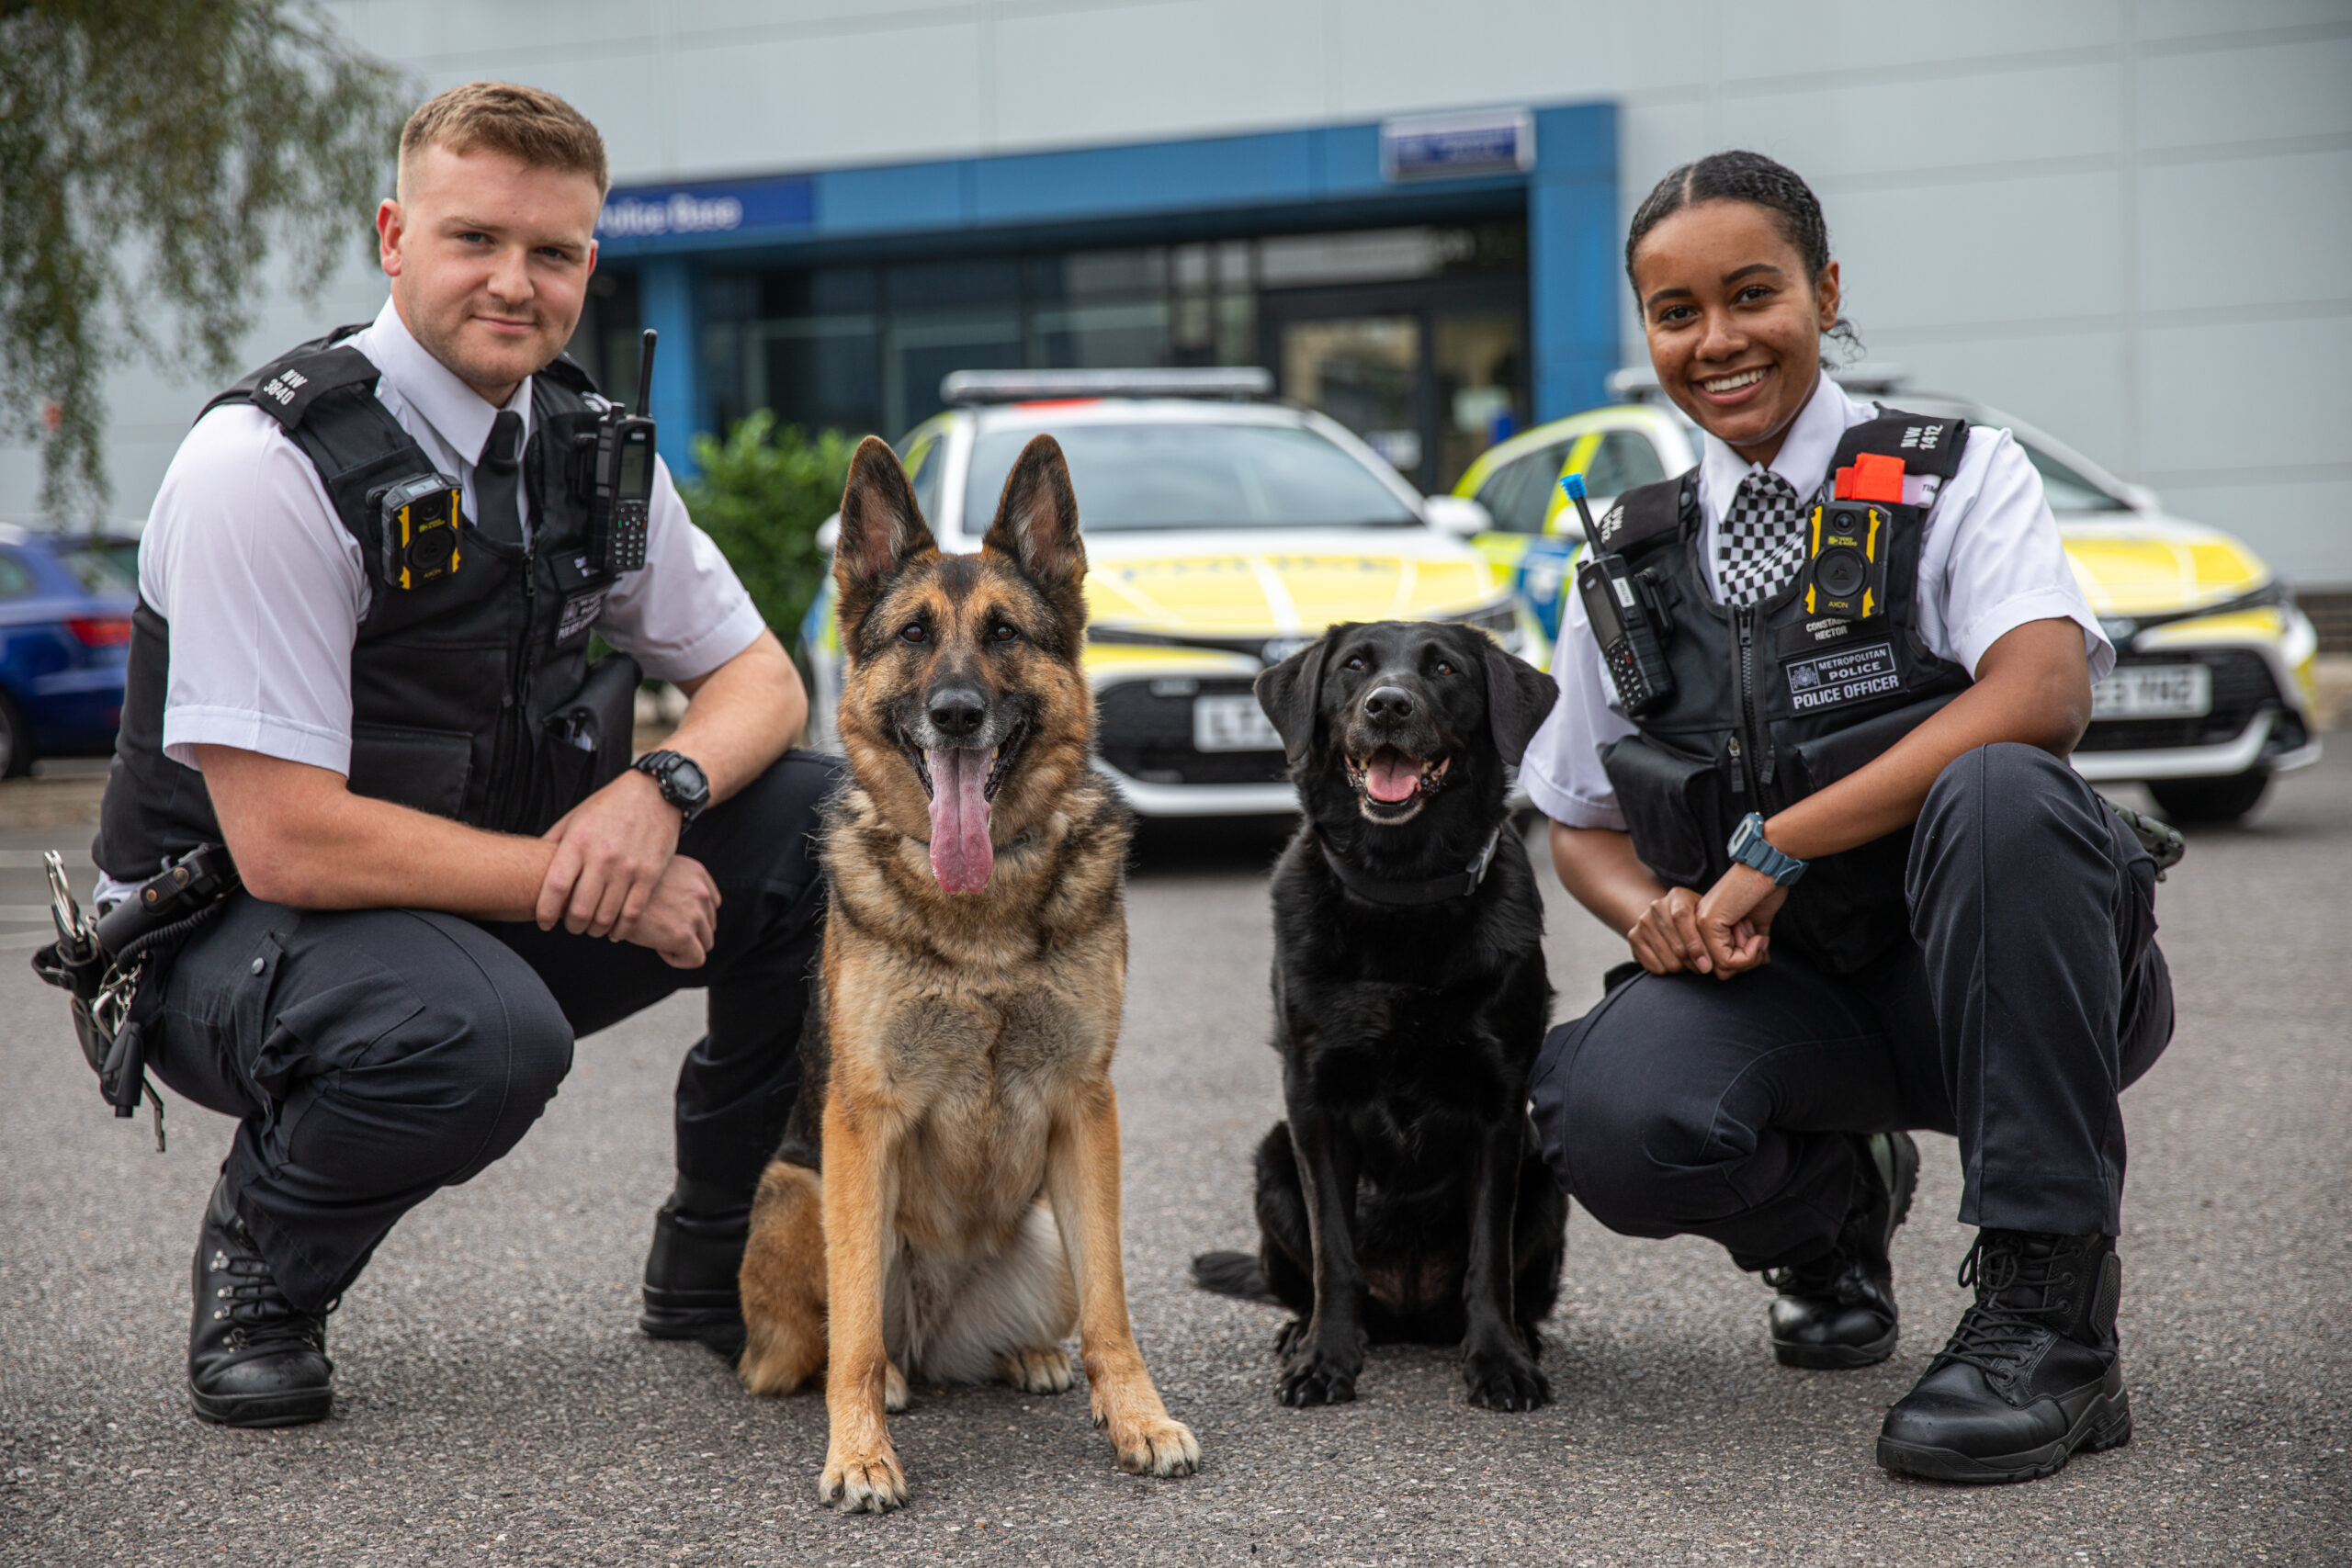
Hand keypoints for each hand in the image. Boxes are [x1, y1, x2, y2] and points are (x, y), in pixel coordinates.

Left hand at [536, 769, 681, 937]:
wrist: (654, 793)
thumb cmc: (609, 805)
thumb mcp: (574, 817)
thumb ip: (554, 843)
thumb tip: (532, 866)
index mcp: (578, 842)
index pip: (556, 887)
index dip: (546, 911)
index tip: (545, 922)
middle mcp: (602, 857)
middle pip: (580, 908)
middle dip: (572, 926)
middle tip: (571, 926)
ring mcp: (628, 867)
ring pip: (606, 916)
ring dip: (595, 930)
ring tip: (591, 928)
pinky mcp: (650, 874)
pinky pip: (633, 913)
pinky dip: (621, 929)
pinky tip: (614, 930)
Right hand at [624, 853, 719, 967]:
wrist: (605, 896)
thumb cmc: (623, 885)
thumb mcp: (654, 872)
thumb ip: (674, 884)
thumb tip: (677, 909)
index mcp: (697, 873)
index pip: (711, 904)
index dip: (690, 915)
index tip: (666, 915)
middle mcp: (701, 892)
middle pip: (708, 925)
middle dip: (686, 931)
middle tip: (658, 928)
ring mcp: (695, 914)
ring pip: (705, 943)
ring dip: (682, 945)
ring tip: (656, 936)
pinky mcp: (684, 935)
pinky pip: (696, 959)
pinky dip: (678, 959)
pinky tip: (657, 947)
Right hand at [1627, 886, 1706, 974]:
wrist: (1662, 914)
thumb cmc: (1693, 918)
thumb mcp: (1704, 913)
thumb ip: (1713, 927)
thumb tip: (1722, 955)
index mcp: (1677, 896)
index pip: (1682, 918)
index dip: (1695, 945)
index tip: (1706, 965)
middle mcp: (1657, 906)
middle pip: (1677, 946)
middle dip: (1693, 964)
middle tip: (1703, 968)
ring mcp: (1643, 922)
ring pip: (1668, 960)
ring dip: (1682, 969)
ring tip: (1689, 964)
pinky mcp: (1633, 937)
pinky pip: (1654, 966)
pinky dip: (1667, 971)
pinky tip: (1674, 962)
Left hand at [1693, 863, 1787, 978]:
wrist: (1770, 867)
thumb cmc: (1765, 888)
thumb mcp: (1758, 921)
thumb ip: (1755, 941)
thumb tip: (1762, 960)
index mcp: (1708, 924)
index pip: (1719, 965)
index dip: (1744, 961)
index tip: (1757, 941)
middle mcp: (1699, 925)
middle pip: (1720, 971)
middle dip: (1746, 963)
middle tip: (1758, 942)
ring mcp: (1700, 924)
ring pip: (1722, 969)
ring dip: (1748, 959)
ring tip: (1756, 936)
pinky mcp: (1708, 923)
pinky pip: (1726, 961)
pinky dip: (1748, 956)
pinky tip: (1756, 936)